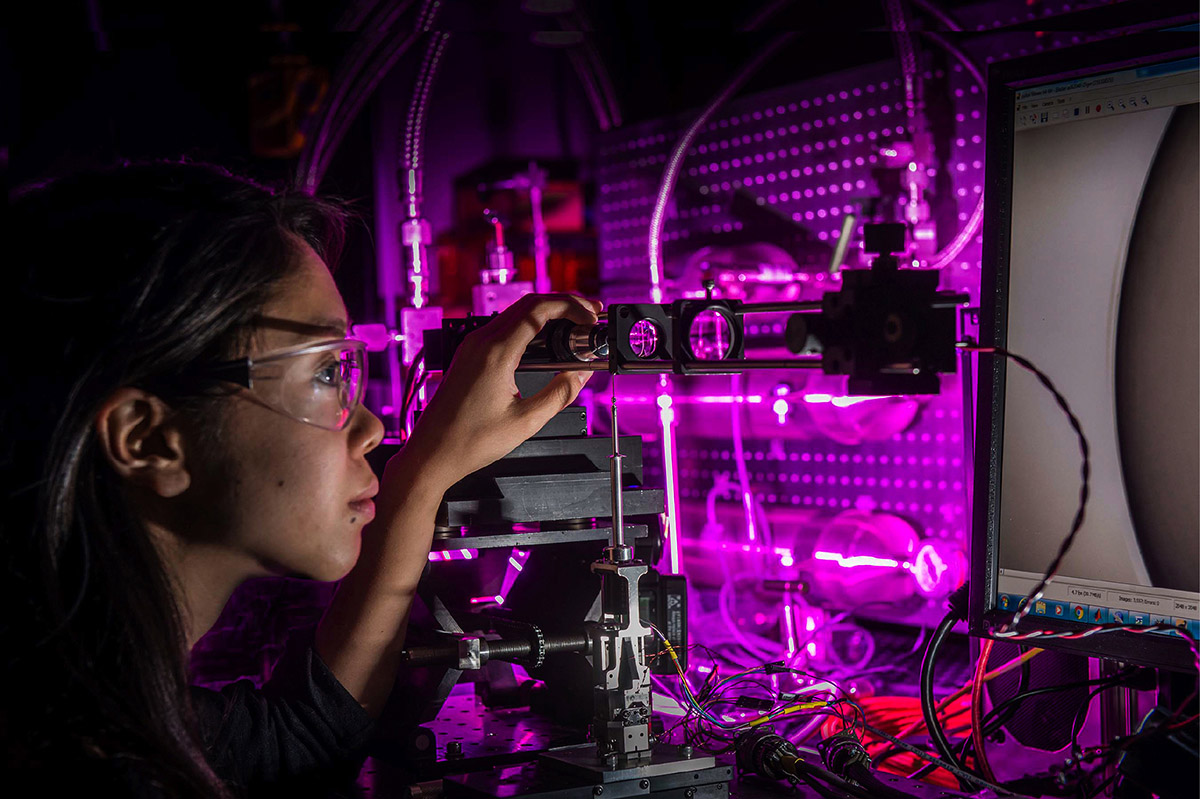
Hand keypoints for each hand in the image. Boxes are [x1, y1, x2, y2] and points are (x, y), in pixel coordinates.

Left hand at [394, 294, 601, 492]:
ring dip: (546, 314)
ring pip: (515, 314)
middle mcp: (480, 342)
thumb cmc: (468, 441)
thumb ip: (559, 394)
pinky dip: (528, 327)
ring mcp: (471, 347)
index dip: (571, 306)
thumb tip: (579, 375)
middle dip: (563, 305)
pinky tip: (543, 342)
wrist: (432, 453)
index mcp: (495, 352)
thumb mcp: (526, 422)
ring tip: (572, 327)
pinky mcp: (468, 356)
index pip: (539, 309)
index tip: (591, 313)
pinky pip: (502, 328)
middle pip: (528, 304)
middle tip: (589, 315)